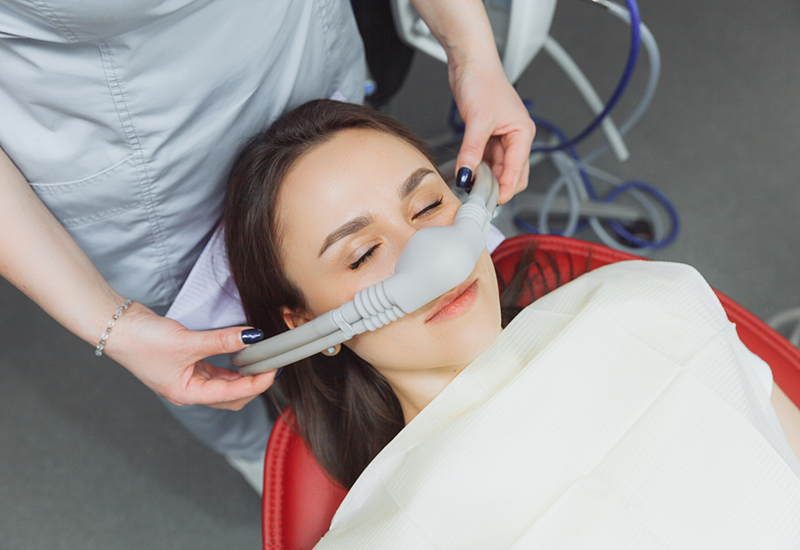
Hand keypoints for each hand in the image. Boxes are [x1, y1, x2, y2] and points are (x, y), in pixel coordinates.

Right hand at [104, 301, 274, 409]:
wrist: (116, 326)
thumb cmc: (142, 341)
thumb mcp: (188, 341)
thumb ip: (222, 340)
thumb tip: (252, 337)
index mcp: (187, 394)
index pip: (231, 395)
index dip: (256, 383)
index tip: (273, 369)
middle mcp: (189, 390)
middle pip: (231, 396)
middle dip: (252, 384)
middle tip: (271, 365)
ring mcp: (188, 377)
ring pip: (224, 382)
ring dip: (243, 373)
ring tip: (261, 359)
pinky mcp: (187, 363)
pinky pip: (215, 368)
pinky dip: (230, 363)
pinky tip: (241, 353)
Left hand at [450, 60, 535, 203]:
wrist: (470, 62)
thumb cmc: (483, 81)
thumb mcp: (477, 122)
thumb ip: (472, 152)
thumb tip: (466, 175)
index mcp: (523, 134)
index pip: (518, 171)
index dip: (505, 190)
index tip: (491, 204)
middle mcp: (516, 137)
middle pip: (512, 173)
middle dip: (497, 187)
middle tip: (479, 199)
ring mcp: (502, 137)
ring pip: (497, 168)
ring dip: (486, 178)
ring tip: (470, 186)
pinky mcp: (488, 134)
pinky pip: (486, 159)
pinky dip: (478, 167)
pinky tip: (467, 172)